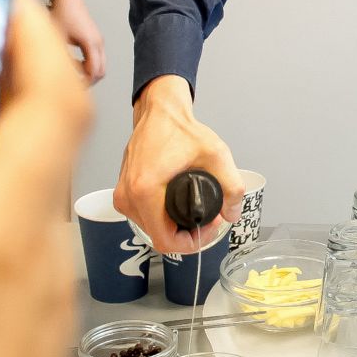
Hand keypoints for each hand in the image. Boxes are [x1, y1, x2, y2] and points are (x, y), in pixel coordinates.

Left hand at [52, 0, 105, 83]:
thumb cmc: (61, 15)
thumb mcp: (57, 39)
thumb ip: (63, 58)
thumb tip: (62, 76)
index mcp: (91, 44)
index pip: (94, 72)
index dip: (84, 83)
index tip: (72, 87)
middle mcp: (98, 43)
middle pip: (101, 71)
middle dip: (89, 80)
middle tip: (73, 85)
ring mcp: (99, 40)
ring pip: (100, 65)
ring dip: (88, 72)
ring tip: (71, 73)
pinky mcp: (95, 39)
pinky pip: (97, 57)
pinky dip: (89, 64)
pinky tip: (74, 62)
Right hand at [117, 75, 240, 253]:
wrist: (160, 112)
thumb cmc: (179, 129)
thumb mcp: (216, 155)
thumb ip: (232, 186)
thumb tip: (233, 213)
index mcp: (145, 191)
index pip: (165, 241)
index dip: (190, 243)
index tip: (206, 228)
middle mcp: (128, 196)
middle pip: (158, 237)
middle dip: (184, 235)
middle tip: (206, 218)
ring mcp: (122, 194)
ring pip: (150, 228)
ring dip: (172, 227)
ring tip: (194, 212)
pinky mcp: (123, 191)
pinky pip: (143, 216)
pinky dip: (161, 217)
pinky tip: (177, 206)